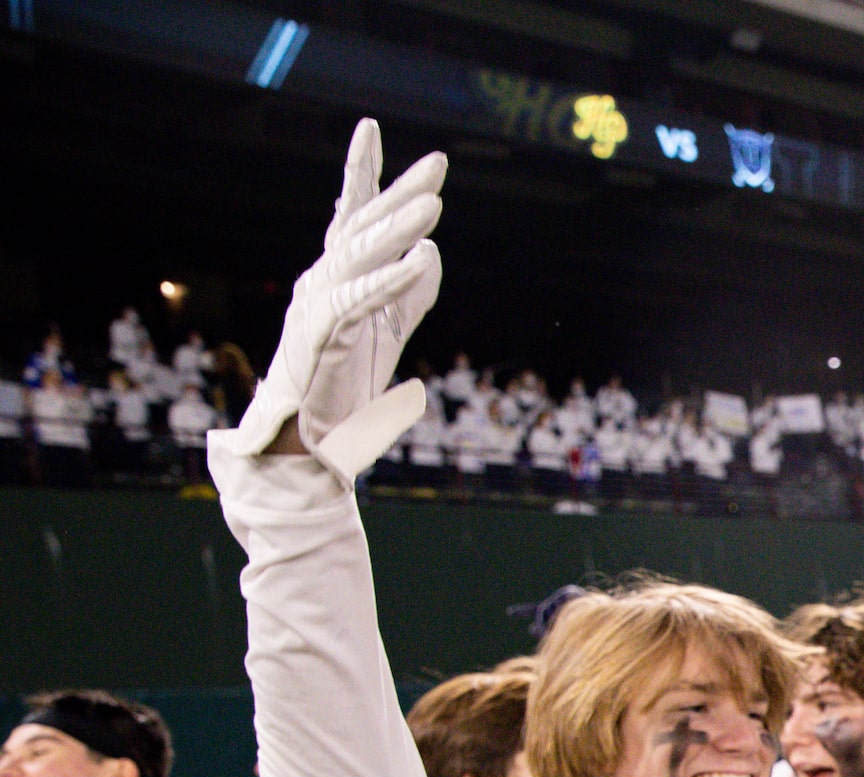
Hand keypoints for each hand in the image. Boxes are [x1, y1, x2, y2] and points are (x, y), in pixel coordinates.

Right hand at [233, 119, 446, 478]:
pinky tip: (423, 258)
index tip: (371, 126)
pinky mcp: (324, 336)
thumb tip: (432, 252)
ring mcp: (318, 306)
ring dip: (399, 227)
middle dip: (399, 191)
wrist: (305, 442)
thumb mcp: (387, 330)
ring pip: (360, 255)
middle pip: (362, 226)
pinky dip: (392, 280)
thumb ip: (410, 293)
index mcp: (335, 278)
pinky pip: (361, 300)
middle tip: (437, 162)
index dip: (363, 172)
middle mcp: (321, 282)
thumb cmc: (340, 389)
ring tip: (436, 203)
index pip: (351, 217)